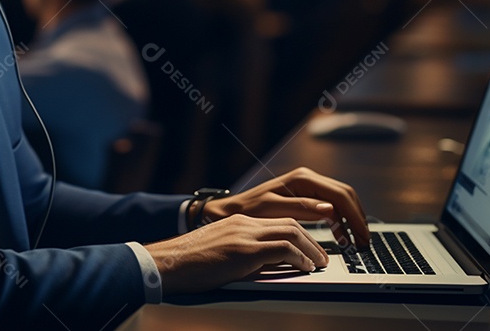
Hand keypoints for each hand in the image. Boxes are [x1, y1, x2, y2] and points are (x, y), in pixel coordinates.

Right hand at [144, 215, 328, 294]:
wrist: (167, 262)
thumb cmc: (188, 263)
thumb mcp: (221, 252)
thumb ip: (244, 252)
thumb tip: (268, 266)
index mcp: (238, 222)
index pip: (278, 221)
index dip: (299, 234)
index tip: (310, 248)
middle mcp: (244, 223)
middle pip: (290, 223)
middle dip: (311, 240)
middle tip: (322, 256)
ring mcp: (244, 235)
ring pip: (291, 232)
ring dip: (311, 249)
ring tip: (320, 263)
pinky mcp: (245, 250)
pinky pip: (283, 249)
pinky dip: (299, 258)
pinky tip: (304, 268)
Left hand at [203, 167, 369, 246]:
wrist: (233, 210)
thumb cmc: (249, 210)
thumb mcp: (273, 210)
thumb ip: (302, 208)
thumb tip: (330, 208)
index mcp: (303, 179)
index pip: (340, 195)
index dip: (355, 216)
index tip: (362, 236)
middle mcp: (308, 178)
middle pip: (345, 195)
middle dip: (358, 219)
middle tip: (365, 242)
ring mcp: (308, 186)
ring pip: (341, 200)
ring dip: (351, 220)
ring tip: (357, 242)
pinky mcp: (306, 196)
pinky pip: (331, 206)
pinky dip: (341, 221)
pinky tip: (342, 236)